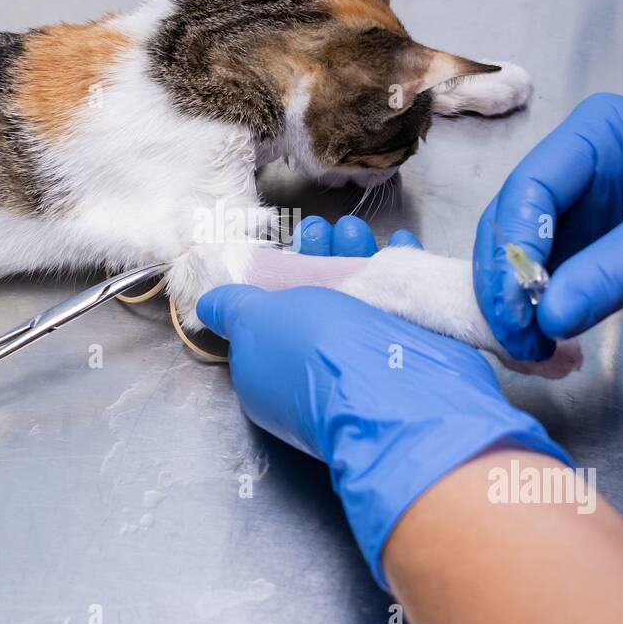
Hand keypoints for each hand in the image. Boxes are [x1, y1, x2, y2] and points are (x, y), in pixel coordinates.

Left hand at [198, 215, 571, 587]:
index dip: (277, 278)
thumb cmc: (317, 352)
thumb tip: (207, 304)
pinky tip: (401, 247)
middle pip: (317, 301)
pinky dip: (403, 271)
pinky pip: (404, 302)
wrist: (400, 392)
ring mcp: (367, 362)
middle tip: (322, 231)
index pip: (271, 318)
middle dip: (319, 259)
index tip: (285, 243)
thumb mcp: (257, 323)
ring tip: (354, 231)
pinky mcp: (414, 352)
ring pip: (360, 298)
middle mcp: (319, 368)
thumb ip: (235, 308)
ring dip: (357, 258)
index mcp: (274, 370)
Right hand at [475, 92, 622, 361]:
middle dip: (507, 281)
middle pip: (512, 222)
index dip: (515, 244)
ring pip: (517, 257)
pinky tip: (541, 345)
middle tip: (516, 334)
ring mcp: (577, 209)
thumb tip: (547, 319)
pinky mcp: (583, 250)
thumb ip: (610, 274)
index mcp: (597, 133)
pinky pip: (541, 282)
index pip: (531, 186)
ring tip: (529, 349)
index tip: (517, 300)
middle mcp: (576, 167)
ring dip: (514, 304)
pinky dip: (535, 315)